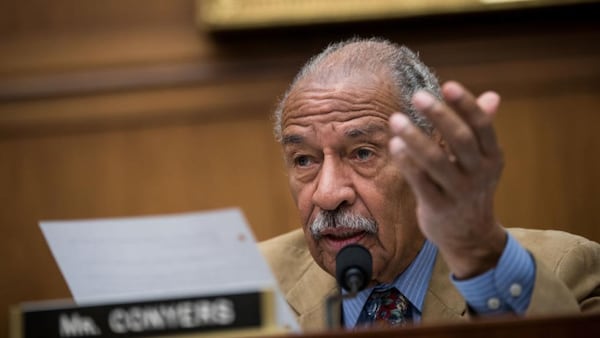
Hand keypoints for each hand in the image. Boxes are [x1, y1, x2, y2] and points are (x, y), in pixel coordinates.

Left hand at [389, 81, 506, 278]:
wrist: (470, 237)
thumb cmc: (470, 188)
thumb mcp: (483, 161)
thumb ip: (481, 129)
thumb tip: (493, 95)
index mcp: (492, 157)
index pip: (482, 126)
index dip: (466, 105)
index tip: (447, 85)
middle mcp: (479, 173)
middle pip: (460, 140)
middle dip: (439, 116)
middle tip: (417, 96)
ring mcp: (459, 192)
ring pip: (436, 161)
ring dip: (414, 138)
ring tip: (395, 120)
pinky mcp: (438, 207)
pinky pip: (420, 182)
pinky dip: (407, 162)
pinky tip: (395, 146)